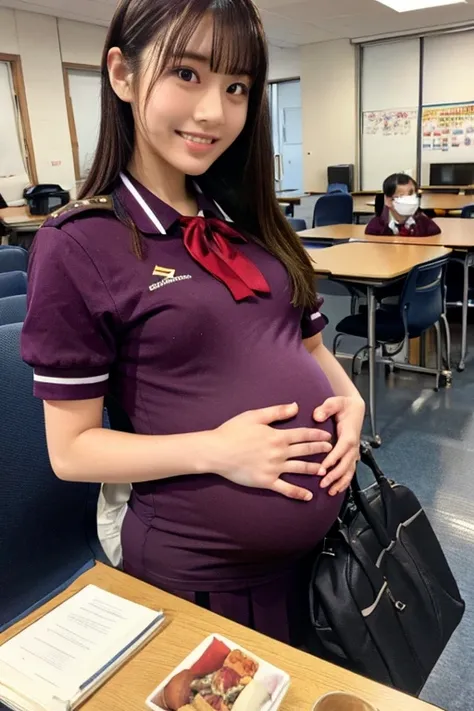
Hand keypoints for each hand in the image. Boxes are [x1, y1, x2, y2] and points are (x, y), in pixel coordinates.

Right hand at [211, 402, 332, 500]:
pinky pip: (286, 489)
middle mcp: (279, 453)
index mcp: (278, 436)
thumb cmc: (233, 431)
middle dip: (320, 450)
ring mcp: (274, 468)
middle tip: (331, 450)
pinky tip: (309, 496)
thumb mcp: (255, 416)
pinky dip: (298, 493)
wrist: (217, 452)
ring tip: (325, 469)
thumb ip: (277, 412)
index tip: (327, 436)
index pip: (303, 434)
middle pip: (305, 451)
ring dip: (314, 469)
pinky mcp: (267, 481)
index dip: (317, 435)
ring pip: (300, 469)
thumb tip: (296, 406)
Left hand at [313, 395, 364, 496]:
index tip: (322, 469)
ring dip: (340, 482)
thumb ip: (326, 408)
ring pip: (349, 470)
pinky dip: (344, 481)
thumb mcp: (335, 402)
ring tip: (330, 492)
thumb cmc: (343, 405)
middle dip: (335, 475)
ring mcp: (353, 451)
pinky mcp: (351, 455)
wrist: (355, 408)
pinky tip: (336, 490)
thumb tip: (317, 416)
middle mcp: (353, 445)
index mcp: (349, 434)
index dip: (333, 459)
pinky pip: (349, 471)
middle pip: (346, 463)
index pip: (342, 449)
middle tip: (322, 483)